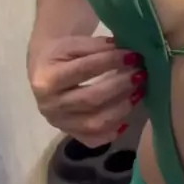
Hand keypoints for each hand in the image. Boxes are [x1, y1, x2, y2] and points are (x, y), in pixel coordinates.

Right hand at [29, 35, 146, 146]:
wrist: (42, 71)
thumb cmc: (61, 54)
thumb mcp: (73, 43)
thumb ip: (97, 46)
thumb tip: (128, 52)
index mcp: (47, 78)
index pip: (84, 69)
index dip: (111, 61)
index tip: (133, 55)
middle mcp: (50, 105)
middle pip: (90, 99)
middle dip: (120, 86)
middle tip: (140, 74)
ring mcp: (59, 123)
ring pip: (94, 123)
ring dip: (122, 108)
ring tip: (139, 92)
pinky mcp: (68, 134)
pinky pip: (93, 140)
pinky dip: (112, 132)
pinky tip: (127, 120)